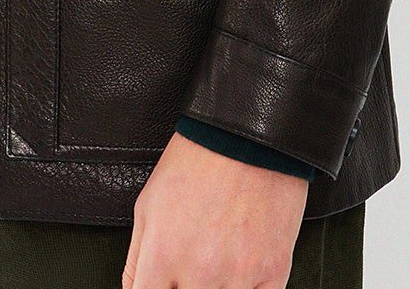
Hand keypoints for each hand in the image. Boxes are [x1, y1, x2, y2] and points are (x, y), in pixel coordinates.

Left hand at [124, 129, 309, 287]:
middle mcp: (199, 272)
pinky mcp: (273, 272)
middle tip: (191, 273)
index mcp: (162, 255)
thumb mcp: (148, 203)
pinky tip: (242, 275)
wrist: (249, 136)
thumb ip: (136, 260)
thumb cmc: (197, 161)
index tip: (163, 288)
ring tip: (217, 266)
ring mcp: (238, 275)